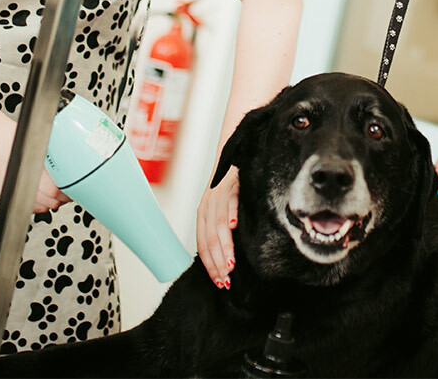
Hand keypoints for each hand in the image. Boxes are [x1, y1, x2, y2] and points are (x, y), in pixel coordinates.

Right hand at [0, 116, 70, 213]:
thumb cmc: (9, 136)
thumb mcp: (38, 142)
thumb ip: (53, 157)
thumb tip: (70, 164)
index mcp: (29, 169)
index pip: (55, 191)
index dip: (68, 192)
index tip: (74, 189)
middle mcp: (18, 183)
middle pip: (49, 202)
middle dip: (61, 199)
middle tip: (68, 191)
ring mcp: (9, 191)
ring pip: (38, 208)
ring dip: (50, 203)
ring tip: (56, 193)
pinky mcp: (2, 195)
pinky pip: (24, 206)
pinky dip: (35, 204)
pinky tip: (40, 195)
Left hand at [197, 168, 238, 287]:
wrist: (234, 154)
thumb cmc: (231, 186)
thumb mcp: (221, 209)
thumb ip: (221, 230)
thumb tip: (226, 259)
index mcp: (203, 215)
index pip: (203, 245)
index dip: (210, 266)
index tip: (219, 282)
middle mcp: (207, 206)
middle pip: (209, 239)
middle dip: (217, 263)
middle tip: (226, 280)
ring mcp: (218, 195)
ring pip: (218, 226)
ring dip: (224, 247)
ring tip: (231, 265)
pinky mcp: (231, 183)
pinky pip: (230, 200)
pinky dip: (232, 214)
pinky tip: (235, 227)